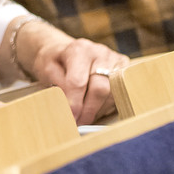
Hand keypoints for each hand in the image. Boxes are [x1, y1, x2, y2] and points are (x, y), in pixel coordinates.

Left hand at [14, 19, 128, 124]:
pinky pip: (121, 94)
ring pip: (112, 94)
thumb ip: (58, 87)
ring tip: (85, 116)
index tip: (71, 118)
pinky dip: (108, 106)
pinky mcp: (126, 69)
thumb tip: (70, 107)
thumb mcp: (47, 70)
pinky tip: (96, 108)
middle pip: (100, 89)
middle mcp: (101, 53)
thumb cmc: (57, 61)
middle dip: (88, 111)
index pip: (78, 81)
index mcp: (79, 50)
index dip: (74, 103)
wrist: (68, 50)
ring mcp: (116, 61)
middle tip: (79, 124)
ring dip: (98, 110)